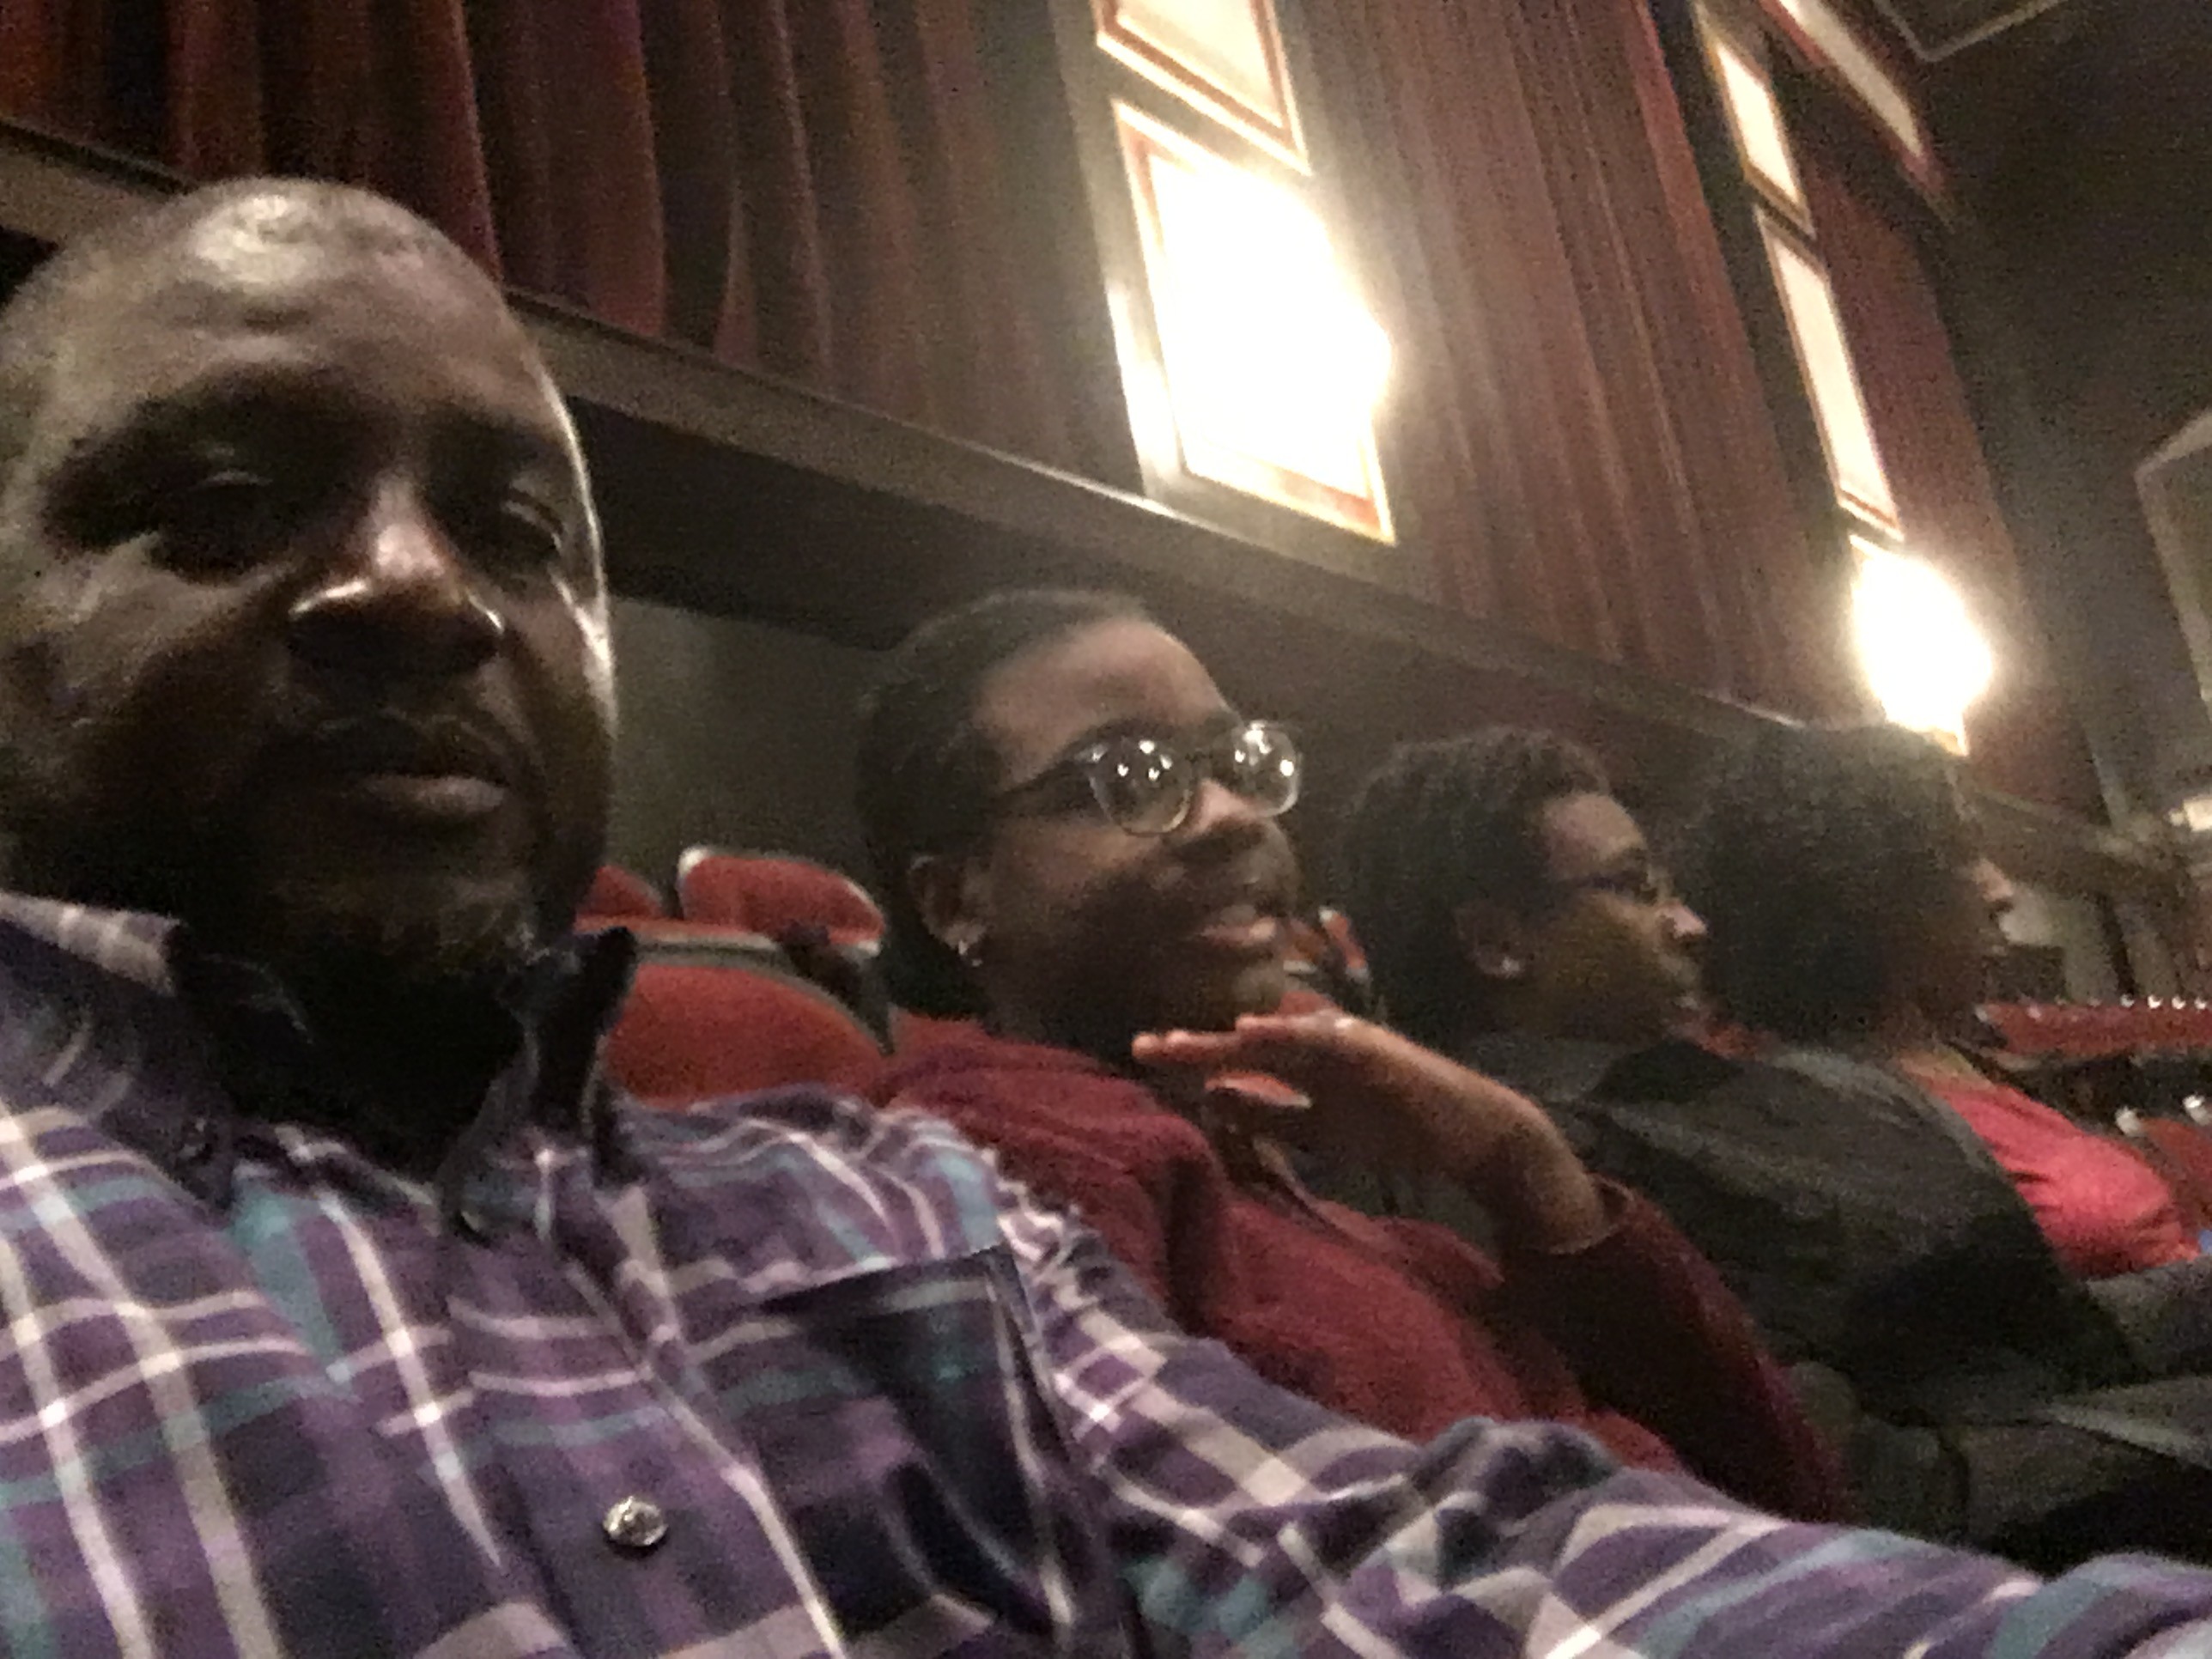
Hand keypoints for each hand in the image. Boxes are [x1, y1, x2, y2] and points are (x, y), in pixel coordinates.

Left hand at [1132, 1011, 1608, 1251]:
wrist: (1468, 1135)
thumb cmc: (1393, 1127)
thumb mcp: (1316, 1130)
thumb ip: (1268, 1113)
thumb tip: (1211, 1096)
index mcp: (1303, 1061)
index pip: (1237, 1057)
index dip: (1192, 1055)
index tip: (1143, 1054)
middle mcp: (1318, 1042)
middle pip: (1246, 1042)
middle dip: (1195, 1045)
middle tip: (1141, 1046)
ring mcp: (1348, 1043)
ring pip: (1279, 1037)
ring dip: (1230, 1037)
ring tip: (1183, 1041)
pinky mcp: (1376, 1052)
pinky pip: (1326, 1044)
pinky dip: (1289, 1037)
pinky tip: (1254, 1035)